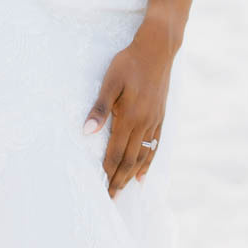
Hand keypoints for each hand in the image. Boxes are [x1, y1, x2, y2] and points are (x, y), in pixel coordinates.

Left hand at [83, 19, 174, 197]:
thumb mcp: (110, 81)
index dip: (108, 172)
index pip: (116, 153)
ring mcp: (154, 122)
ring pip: (143, 156)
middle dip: (119, 180)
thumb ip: (99, 108)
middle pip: (130, 160)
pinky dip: (149, 162)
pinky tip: (144, 173)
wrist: (157, 49)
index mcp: (129, 117)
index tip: (102, 189)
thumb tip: (86, 132)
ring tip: (124, 189)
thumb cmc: (129, 62)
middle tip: (111, 198)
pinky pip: (155, 146)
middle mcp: (143, 124)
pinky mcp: (161, 116)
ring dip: (133, 175)